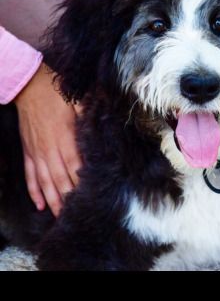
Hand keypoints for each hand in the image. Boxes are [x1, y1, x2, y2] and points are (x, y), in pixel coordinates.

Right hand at [14, 63, 81, 215]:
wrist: (28, 86)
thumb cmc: (56, 94)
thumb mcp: (78, 103)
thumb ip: (90, 119)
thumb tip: (106, 127)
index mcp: (65, 137)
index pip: (76, 165)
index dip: (82, 182)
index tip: (90, 197)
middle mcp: (50, 148)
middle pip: (61, 179)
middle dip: (68, 199)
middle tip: (77, 216)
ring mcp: (37, 152)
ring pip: (45, 182)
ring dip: (53, 200)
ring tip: (60, 216)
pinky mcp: (28, 152)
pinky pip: (30, 175)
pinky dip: (34, 191)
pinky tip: (39, 204)